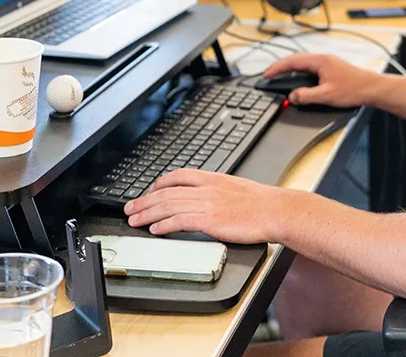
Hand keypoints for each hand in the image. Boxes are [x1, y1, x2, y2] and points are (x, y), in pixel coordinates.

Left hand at [124, 170, 290, 241]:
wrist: (275, 210)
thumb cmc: (262, 203)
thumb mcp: (236, 188)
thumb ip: (218, 191)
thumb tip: (207, 199)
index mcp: (212, 178)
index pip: (178, 176)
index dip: (159, 183)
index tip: (148, 191)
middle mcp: (206, 189)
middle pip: (167, 192)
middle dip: (144, 200)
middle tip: (130, 208)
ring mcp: (207, 204)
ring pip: (168, 206)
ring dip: (148, 213)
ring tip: (134, 220)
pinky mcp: (209, 220)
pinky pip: (180, 221)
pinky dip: (164, 225)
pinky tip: (155, 230)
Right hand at [263, 53, 382, 107]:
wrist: (371, 88)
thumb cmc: (353, 89)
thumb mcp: (326, 95)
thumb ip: (306, 96)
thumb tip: (292, 96)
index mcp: (320, 61)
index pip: (292, 61)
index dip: (277, 68)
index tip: (267, 74)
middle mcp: (323, 59)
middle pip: (296, 59)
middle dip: (281, 66)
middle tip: (269, 74)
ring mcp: (327, 62)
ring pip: (303, 62)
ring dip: (290, 68)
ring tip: (279, 75)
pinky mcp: (331, 67)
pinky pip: (310, 66)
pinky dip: (299, 71)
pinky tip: (298, 78)